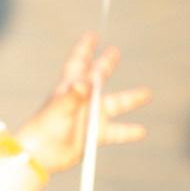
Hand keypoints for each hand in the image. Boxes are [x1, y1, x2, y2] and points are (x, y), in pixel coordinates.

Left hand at [13, 32, 148, 175]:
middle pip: (98, 77)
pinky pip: (117, 131)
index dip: (85, 48)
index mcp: (71, 87)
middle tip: (116, 51)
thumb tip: (86, 83)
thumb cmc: (45, 128)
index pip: (79, 62)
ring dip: (131, 99)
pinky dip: (129, 131)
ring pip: (116, 104)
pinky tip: (142, 131)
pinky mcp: (95, 134)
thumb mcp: (59, 109)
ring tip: (148, 92)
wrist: (41, 155)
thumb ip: (73, 96)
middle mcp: (83, 100)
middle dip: (106, 64)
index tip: (92, 35)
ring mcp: (90, 117)